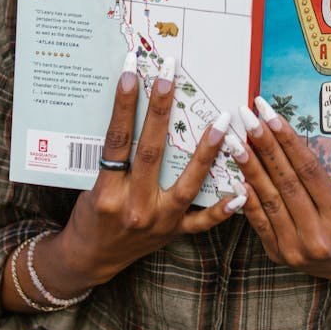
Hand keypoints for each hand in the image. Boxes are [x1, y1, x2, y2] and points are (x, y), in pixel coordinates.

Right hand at [48, 55, 243, 292]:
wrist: (90, 259)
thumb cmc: (89, 215)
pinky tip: (241, 190)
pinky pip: (202, 221)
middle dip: (161, 108)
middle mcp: (134, 206)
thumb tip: (133, 109)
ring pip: (187, 182)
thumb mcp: (91, 184)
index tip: (131, 70)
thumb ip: (114, 156)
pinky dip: (222, 208)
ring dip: (207, 150)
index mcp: (107, 191)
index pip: (117, 139)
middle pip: (151, 150)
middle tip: (170, 74)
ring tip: (222, 120)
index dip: (124, 104)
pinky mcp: (174, 233)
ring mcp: (158, 222)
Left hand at [228, 97, 330, 285]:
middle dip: (264, 146)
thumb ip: (317, 178)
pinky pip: (260, 223)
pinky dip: (248, 199)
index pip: (309, 170)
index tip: (269, 114)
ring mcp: (296, 249)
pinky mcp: (279, 256)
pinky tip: (236, 178)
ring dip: (250, 167)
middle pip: (286, 181)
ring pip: (270, 199)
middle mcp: (318, 235)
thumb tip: (283, 139)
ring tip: (235, 142)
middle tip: (247, 118)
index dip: (288, 140)